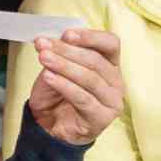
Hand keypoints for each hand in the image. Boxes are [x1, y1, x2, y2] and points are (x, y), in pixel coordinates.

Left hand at [26, 29, 121, 144]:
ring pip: (90, 78)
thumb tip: (49, 40)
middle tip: (44, 46)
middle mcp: (116, 82)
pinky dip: (64, 85)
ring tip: (44, 58)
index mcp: (110, 64)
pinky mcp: (102, 118)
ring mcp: (112, 101)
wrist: (50, 126)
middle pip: (96, 60)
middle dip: (67, 51)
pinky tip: (49, 77)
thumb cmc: (57, 94)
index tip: (66, 34)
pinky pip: (83, 98)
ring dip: (64, 66)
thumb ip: (58, 54)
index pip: (110, 44)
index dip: (90, 36)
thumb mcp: (56, 67)